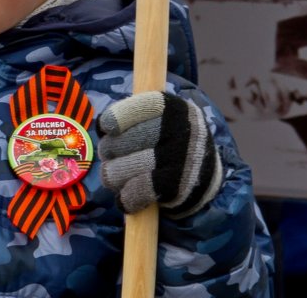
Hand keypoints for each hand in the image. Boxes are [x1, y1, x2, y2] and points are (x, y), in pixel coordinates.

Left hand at [97, 91, 221, 217]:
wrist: (204, 179)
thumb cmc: (170, 143)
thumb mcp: (161, 119)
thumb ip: (134, 117)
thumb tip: (101, 126)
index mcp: (175, 109)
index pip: (137, 108)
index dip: (115, 117)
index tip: (105, 128)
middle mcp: (180, 130)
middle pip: (121, 142)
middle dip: (109, 152)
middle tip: (112, 157)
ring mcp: (179, 159)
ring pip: (121, 169)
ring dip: (113, 176)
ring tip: (119, 176)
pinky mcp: (176, 187)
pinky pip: (135, 192)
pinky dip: (125, 198)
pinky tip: (125, 198)